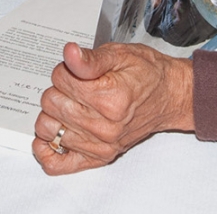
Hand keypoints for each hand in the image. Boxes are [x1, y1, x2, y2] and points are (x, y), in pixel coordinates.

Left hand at [31, 42, 193, 174]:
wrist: (168, 96)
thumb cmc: (146, 74)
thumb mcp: (120, 55)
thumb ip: (90, 58)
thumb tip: (69, 53)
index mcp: (110, 99)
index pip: (60, 79)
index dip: (66, 68)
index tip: (78, 69)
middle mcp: (105, 127)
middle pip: (51, 103)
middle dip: (60, 88)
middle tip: (78, 85)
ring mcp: (100, 145)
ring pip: (48, 128)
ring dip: (54, 113)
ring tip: (72, 104)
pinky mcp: (97, 157)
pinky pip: (57, 163)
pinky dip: (47, 150)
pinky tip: (54, 134)